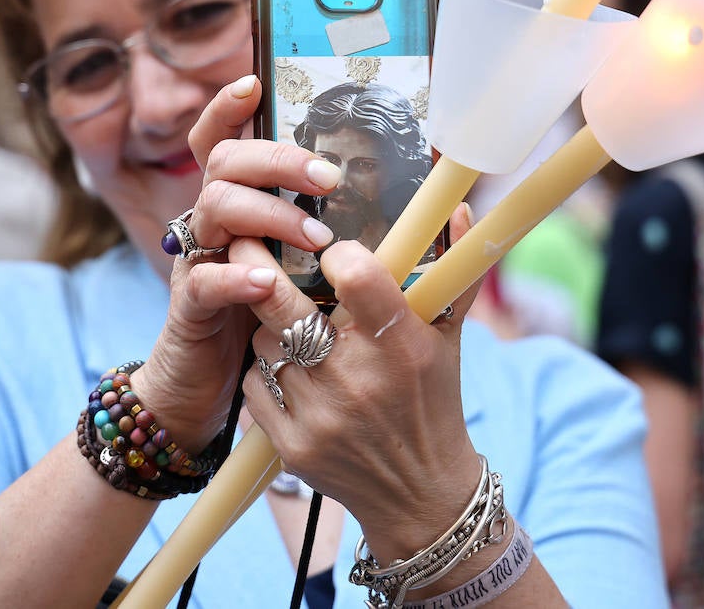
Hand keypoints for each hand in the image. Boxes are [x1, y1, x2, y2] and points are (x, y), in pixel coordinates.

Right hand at [133, 75, 343, 451]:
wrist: (211, 388)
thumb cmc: (270, 320)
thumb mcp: (305, 269)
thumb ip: (341, 233)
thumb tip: (422, 206)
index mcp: (239, 204)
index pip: (223, 140)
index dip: (229, 108)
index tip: (254, 83)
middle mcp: (212, 222)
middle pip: (223, 161)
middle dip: (275, 159)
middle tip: (327, 178)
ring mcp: (197, 260)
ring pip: (216, 208)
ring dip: (269, 214)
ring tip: (316, 238)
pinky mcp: (189, 307)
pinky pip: (204, 278)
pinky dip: (235, 275)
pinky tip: (265, 282)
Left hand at [236, 204, 486, 558]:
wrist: (419, 495)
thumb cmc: (432, 401)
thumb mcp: (448, 337)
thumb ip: (452, 270)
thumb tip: (460, 208)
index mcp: (403, 346)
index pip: (358, 277)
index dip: (338, 254)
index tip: (332, 250)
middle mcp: (360, 379)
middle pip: (284, 304)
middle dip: (255, 264)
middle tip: (243, 239)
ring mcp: (322, 415)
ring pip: (265, 340)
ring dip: (269, 326)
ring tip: (285, 321)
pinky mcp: (293, 446)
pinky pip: (254, 383)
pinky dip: (264, 370)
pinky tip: (286, 370)